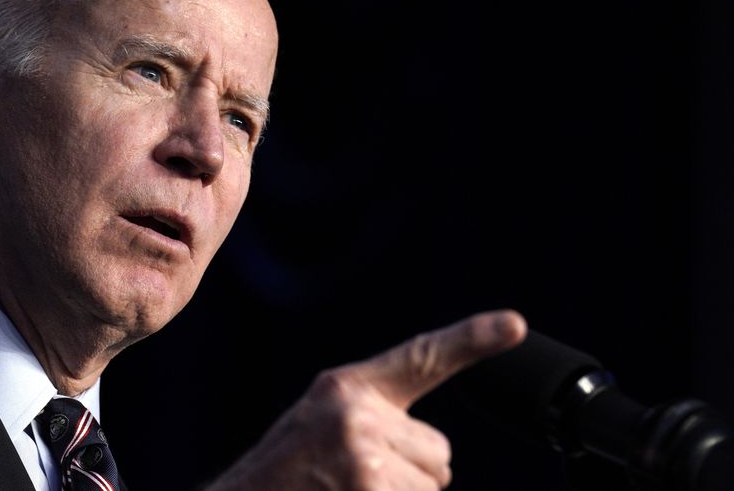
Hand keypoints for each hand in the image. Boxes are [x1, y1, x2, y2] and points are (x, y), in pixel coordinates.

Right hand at [207, 310, 526, 490]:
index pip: (421, 358)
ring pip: (431, 488)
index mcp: (345, 388)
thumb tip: (439, 460)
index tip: (516, 325)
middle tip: (349, 480)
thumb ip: (372, 421)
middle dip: (408, 475)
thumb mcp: (320, 429)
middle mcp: (356, 413)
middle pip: (440, 453)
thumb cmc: (283, 478)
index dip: (474, 339)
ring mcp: (364, 457)